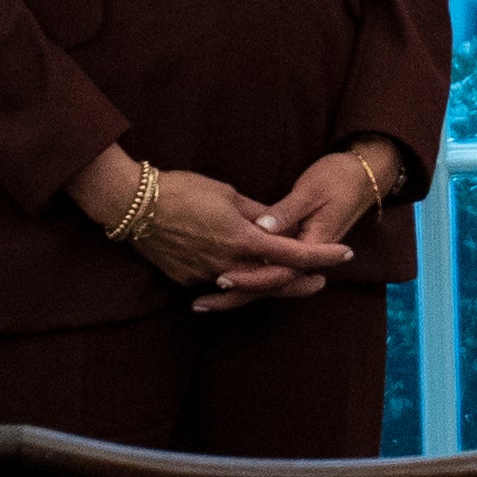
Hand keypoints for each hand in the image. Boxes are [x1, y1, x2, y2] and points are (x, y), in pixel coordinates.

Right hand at [69, 147, 350, 300]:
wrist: (130, 203)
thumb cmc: (182, 189)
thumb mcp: (227, 193)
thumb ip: (256, 213)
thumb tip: (276, 222)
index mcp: (243, 239)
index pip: (294, 253)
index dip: (323, 256)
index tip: (346, 255)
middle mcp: (228, 263)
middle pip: (275, 282)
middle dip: (301, 282)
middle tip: (321, 280)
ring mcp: (205, 274)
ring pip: (246, 287)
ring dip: (268, 284)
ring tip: (286, 279)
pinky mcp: (186, 278)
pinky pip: (217, 282)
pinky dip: (234, 280)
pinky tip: (241, 276)